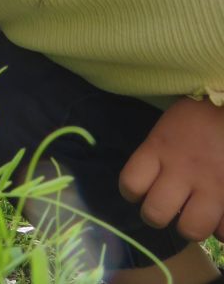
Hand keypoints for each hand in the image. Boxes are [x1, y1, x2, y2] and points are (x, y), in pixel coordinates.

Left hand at [120, 97, 223, 241]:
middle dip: (157, 216)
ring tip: (194, 217)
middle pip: (155, 214)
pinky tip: (220, 217)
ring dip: (190, 227)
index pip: (130, 184)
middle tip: (167, 208)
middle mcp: (181, 170)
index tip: (141, 190)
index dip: (131, 192)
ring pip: (191, 228)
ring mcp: (211, 184)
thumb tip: (152, 184)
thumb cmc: (200, 116)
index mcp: (158, 148)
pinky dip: (221, 229)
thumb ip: (158, 155)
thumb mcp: (168, 129)